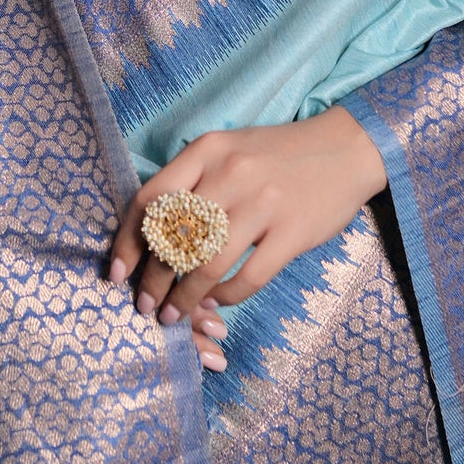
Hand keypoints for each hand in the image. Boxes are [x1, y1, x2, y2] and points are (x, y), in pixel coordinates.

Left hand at [109, 107, 387, 360]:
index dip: (129, 243)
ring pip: (207, 263)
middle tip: (145, 306)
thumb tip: (151, 235)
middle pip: (175, 237)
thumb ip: (192, 180)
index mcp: (208, 150)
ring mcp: (264, 204)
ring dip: (185, 297)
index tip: (118, 274)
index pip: (151, 199)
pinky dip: (227, 296)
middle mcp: (231, 174)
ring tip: (174, 315)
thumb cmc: (277, 154)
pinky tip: (217, 301)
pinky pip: (248, 277)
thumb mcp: (228, 149)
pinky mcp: (292, 233)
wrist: (346, 149)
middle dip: (153, 280)